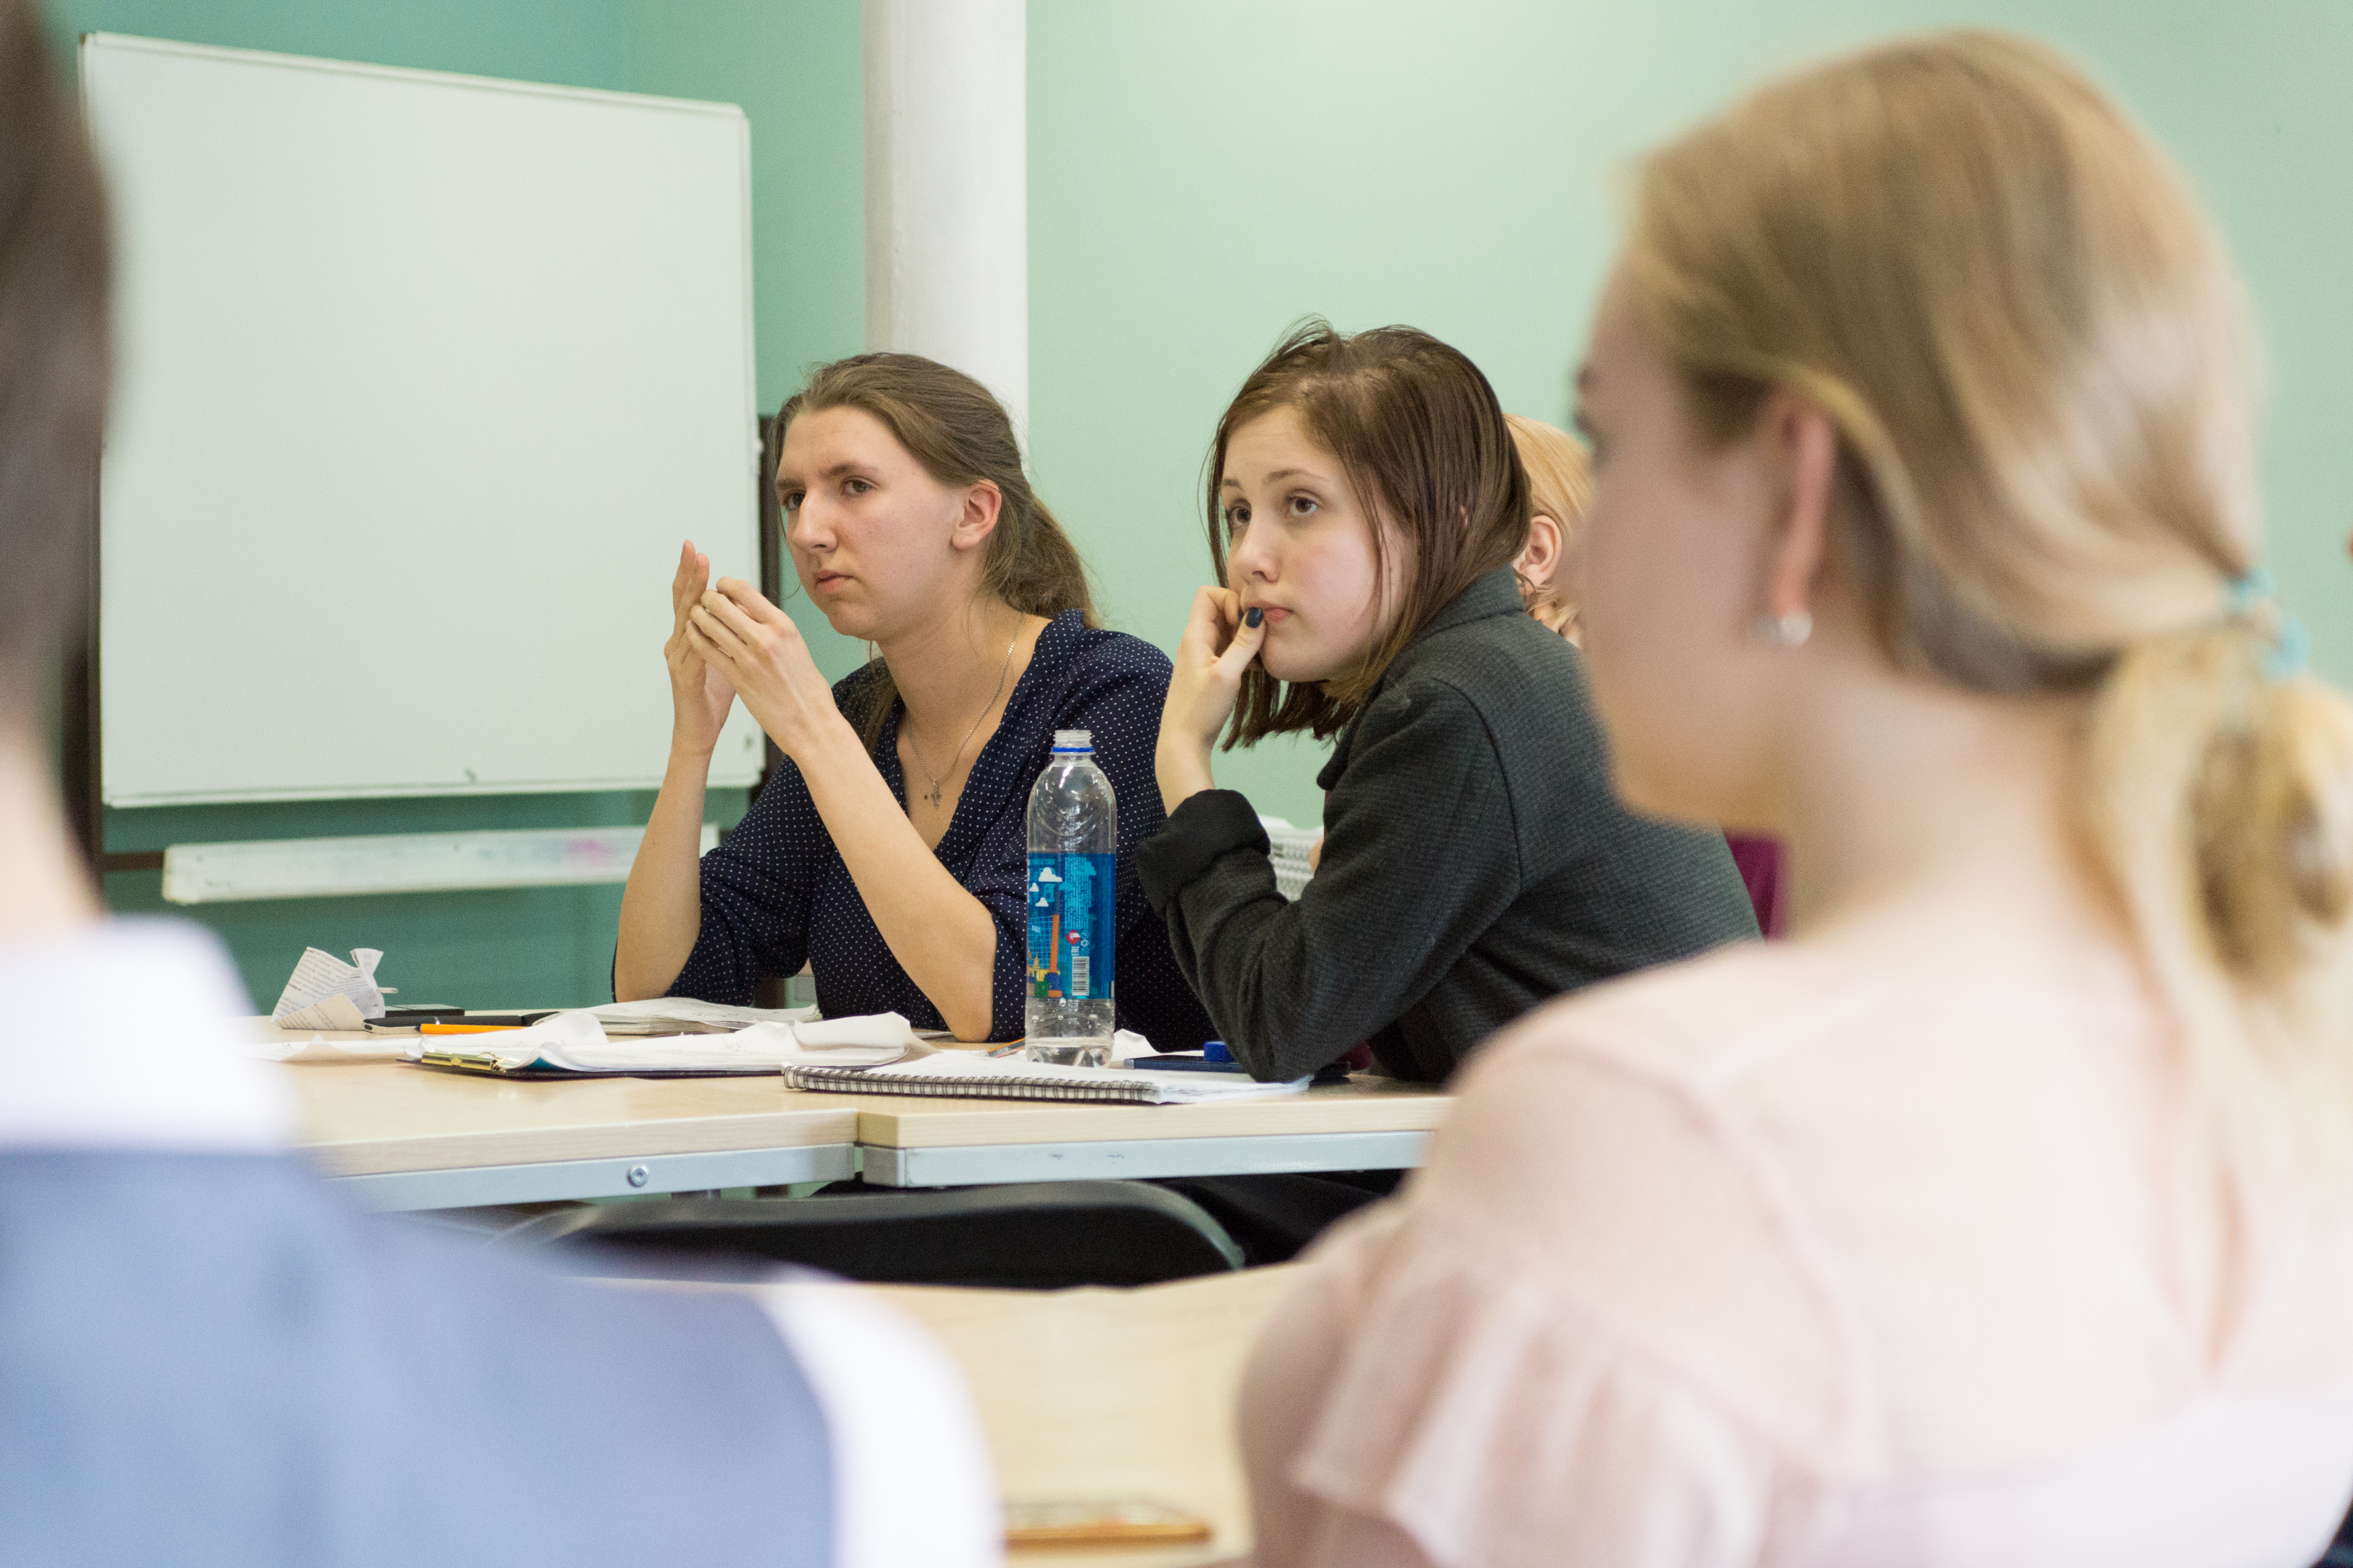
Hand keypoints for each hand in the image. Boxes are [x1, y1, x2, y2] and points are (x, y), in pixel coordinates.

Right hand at [664, 539, 734, 756]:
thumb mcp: (726, 656)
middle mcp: (679, 643)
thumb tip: (745, 610)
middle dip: (688, 575)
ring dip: (691, 598)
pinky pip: (691, 653)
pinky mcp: (685, 678)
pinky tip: (700, 620)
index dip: (692, 574)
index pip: (689, 598)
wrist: (699, 730)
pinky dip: (697, 635)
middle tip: (693, 550)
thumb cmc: (713, 694)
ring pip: (685, 622)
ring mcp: (679, 660)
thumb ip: (729, 633)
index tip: (696, 549)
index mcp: (689, 636)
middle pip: (682, 602)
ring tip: (699, 577)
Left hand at [685, 576, 845, 758]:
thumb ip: (772, 626)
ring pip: (710, 626)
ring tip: (694, 615)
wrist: (812, 722)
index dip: (725, 584)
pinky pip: (708, 652)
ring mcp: (750, 660)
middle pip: (722, 604)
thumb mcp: (795, 645)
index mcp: (783, 626)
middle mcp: (767, 638)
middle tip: (702, 600)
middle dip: (707, 598)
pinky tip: (692, 635)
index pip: (744, 590)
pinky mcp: (739, 680)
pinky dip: (696, 639)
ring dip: (697, 616)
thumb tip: (748, 607)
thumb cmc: (806, 686)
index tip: (719, 587)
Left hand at [1155, 585, 1267, 808]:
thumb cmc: (1200, 711)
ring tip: (1259, 656)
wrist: (1183, 744)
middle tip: (1257, 640)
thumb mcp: (1226, 675)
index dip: (1230, 600)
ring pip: (1229, 630)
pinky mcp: (1211, 671)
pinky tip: (1256, 669)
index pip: (1209, 593)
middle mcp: (1197, 641)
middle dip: (1243, 618)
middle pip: (1221, 609)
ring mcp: (1204, 656)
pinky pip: (1231, 649)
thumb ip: (1243, 644)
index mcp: (1194, 636)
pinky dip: (1245, 653)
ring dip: (1246, 637)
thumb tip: (1257, 613)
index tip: (1244, 624)